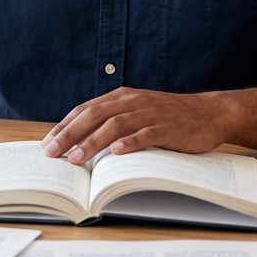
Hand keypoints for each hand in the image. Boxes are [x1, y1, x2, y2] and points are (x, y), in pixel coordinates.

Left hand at [40, 88, 230, 164]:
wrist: (209, 112)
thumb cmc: (169, 117)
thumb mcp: (137, 112)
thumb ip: (113, 122)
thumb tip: (81, 143)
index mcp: (122, 97)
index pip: (85, 109)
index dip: (64, 126)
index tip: (47, 143)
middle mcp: (133, 102)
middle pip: (94, 116)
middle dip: (69, 135)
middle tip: (52, 153)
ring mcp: (150, 114)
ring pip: (115, 125)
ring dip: (93, 142)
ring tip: (76, 158)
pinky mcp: (168, 127)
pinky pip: (146, 134)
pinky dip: (130, 142)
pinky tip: (116, 153)